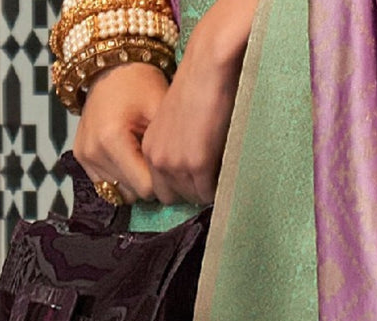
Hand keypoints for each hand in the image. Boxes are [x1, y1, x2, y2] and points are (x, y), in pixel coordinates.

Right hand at [73, 62, 166, 203]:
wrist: (111, 67)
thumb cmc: (141, 85)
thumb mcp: (161, 112)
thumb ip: (169, 152)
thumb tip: (183, 185)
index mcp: (111, 140)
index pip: (147, 189)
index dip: (164, 181)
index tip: (171, 166)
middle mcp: (92, 152)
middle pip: (134, 194)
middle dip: (150, 181)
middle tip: (157, 157)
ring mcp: (84, 156)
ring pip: (121, 193)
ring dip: (135, 181)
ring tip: (141, 154)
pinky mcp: (80, 157)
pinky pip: (108, 185)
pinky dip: (121, 177)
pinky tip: (128, 156)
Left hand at [141, 0, 257, 204]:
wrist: (208, 66)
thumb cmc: (199, 88)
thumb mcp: (177, 125)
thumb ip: (177, 150)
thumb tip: (192, 176)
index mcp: (149, 147)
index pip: (160, 189)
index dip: (180, 186)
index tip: (197, 176)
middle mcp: (157, 158)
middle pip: (174, 198)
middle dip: (191, 191)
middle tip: (209, 173)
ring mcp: (175, 163)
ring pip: (194, 197)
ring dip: (207, 188)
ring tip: (219, 165)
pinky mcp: (196, 163)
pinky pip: (210, 192)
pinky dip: (220, 186)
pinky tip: (226, 166)